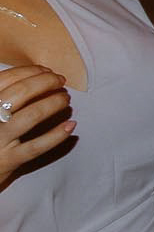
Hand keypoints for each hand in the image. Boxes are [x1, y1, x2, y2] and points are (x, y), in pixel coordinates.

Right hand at [0, 63, 75, 184]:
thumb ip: (3, 97)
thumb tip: (36, 77)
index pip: (6, 79)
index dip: (30, 71)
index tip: (47, 71)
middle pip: (21, 92)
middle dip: (46, 82)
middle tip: (60, 81)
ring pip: (32, 115)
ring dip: (54, 103)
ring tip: (65, 99)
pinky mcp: (8, 160)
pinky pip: (36, 146)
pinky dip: (57, 135)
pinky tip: (70, 126)